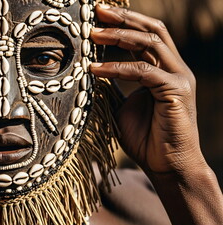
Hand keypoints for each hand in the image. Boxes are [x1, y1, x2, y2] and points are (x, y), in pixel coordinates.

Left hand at [90, 4, 203, 173]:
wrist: (167, 166)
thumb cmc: (145, 138)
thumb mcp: (122, 106)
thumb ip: (112, 87)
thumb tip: (89, 70)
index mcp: (163, 70)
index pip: (145, 36)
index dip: (122, 24)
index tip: (96, 17)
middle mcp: (174, 69)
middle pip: (152, 30)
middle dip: (123, 18)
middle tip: (96, 11)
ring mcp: (178, 78)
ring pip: (151, 43)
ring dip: (119, 35)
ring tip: (92, 33)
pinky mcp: (176, 91)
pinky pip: (144, 71)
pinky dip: (117, 67)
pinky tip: (96, 69)